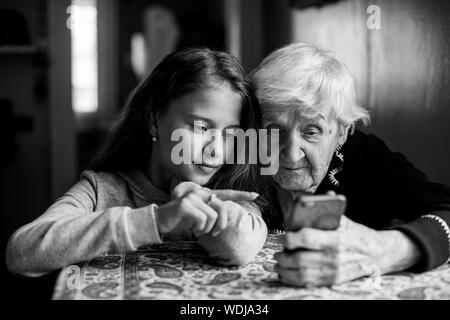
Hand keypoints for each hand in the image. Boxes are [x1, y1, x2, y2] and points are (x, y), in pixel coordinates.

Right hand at [156, 186, 257, 235]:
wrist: (159, 221)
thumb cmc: (179, 221)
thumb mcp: (198, 218)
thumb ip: (210, 214)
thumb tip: (223, 220)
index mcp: (204, 194)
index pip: (226, 193)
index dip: (241, 194)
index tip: (256, 194)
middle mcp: (199, 192)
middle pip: (222, 208)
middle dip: (221, 224)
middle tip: (213, 234)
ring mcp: (192, 197)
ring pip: (213, 216)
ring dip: (207, 229)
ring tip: (198, 230)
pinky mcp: (186, 204)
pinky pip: (203, 220)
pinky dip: (199, 228)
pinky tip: (191, 227)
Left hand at [274, 215, 419, 286]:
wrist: (379, 254)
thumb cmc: (357, 235)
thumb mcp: (346, 221)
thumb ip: (332, 211)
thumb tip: (325, 195)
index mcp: (336, 239)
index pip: (307, 238)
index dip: (291, 238)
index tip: (283, 238)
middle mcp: (334, 257)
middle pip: (301, 259)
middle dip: (284, 257)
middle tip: (277, 254)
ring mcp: (334, 271)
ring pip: (302, 274)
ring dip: (286, 271)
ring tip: (278, 265)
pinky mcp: (334, 281)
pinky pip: (309, 283)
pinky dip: (294, 281)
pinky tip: (286, 275)